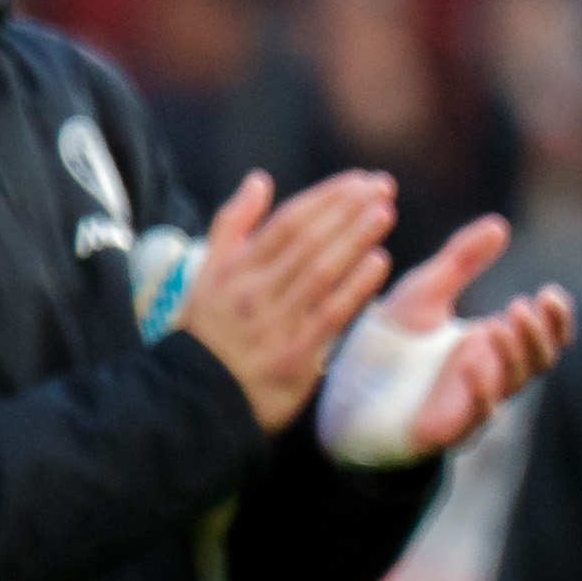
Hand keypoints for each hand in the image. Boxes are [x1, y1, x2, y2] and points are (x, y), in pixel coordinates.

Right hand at [169, 166, 404, 429]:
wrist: (197, 400)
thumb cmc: (209, 332)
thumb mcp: (207, 274)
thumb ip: (232, 224)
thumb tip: (259, 180)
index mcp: (235, 269)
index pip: (287, 222)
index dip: (326, 197)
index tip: (359, 180)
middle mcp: (254, 292)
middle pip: (307, 241)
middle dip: (347, 210)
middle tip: (382, 187)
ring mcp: (274, 324)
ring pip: (320, 272)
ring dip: (354, 239)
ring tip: (384, 213)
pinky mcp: (293, 357)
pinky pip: (329, 315)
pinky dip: (355, 287)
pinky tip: (378, 262)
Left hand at [316, 217, 569, 465]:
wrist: (346, 390)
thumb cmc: (391, 344)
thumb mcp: (426, 292)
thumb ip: (461, 260)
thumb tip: (499, 225)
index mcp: (491, 344)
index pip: (544, 336)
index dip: (557, 319)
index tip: (550, 292)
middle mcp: (491, 373)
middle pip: (539, 359)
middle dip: (540, 332)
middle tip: (527, 303)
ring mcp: (473, 401)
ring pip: (513, 382)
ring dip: (514, 353)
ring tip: (499, 323)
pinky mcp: (450, 426)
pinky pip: (478, 413)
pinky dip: (482, 390)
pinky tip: (473, 363)